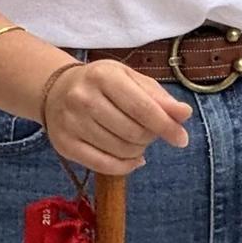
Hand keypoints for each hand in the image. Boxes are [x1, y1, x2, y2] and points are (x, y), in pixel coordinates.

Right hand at [39, 59, 191, 175]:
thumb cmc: (102, 83)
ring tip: (134, 139)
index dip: (166, 126)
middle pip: (133, 132)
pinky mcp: (65, 145)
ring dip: (137, 151)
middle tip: (148, 131)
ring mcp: (71, 123)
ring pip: (121, 151)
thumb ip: (158, 97)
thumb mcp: (130, 79)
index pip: (141, 108)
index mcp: (103, 76)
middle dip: (149, 137)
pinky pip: (104, 166)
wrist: (56, 89)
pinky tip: (131, 158)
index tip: (182, 139)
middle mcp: (83, 98)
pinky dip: (125, 166)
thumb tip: (184, 114)